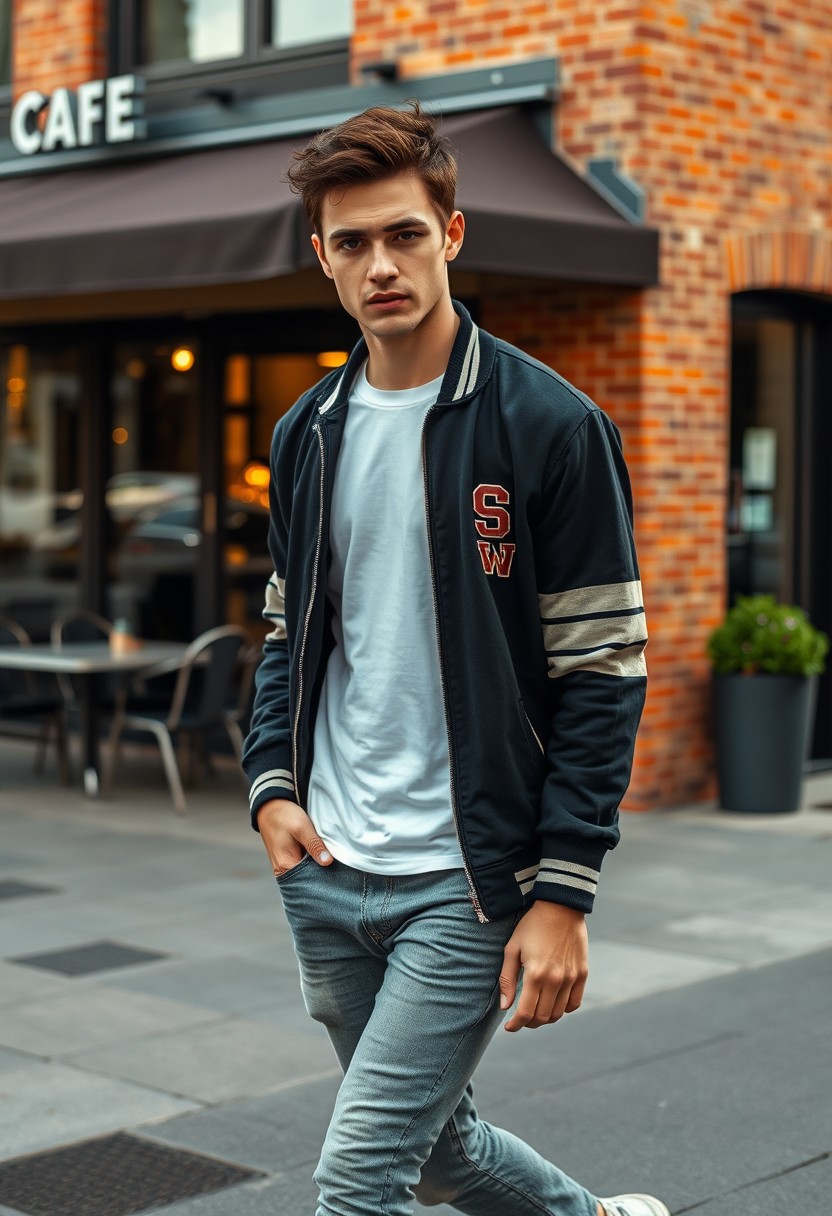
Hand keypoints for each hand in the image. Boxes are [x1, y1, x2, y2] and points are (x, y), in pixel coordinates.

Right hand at [257, 798, 333, 875]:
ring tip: (329, 858)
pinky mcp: (289, 859)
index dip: (323, 876)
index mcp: (285, 866)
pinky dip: (313, 861)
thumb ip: (314, 845)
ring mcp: (286, 865)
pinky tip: (321, 854)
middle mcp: (283, 870)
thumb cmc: (284, 816)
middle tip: (336, 864)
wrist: (270, 807)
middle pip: (307, 879)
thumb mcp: (301, 828)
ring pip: (307, 871)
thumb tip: (327, 862)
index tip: (336, 871)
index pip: (308, 881)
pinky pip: (304, 865)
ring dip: (317, 865)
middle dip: (321, 872)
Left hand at [499, 901, 587, 1031]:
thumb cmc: (532, 925)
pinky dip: (564, 1009)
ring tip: (536, 1011)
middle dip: (529, 1023)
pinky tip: (554, 1003)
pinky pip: (574, 1003)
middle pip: (543, 1017)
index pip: (525, 1012)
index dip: (515, 1025)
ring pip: (559, 1013)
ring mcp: (571, 977)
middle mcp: (555, 979)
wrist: (560, 906)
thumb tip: (504, 1006)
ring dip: (546, 1018)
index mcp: (535, 974)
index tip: (509, 1027)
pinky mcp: (582, 973)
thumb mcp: (512, 948)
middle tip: (521, 1018)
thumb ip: (507, 979)